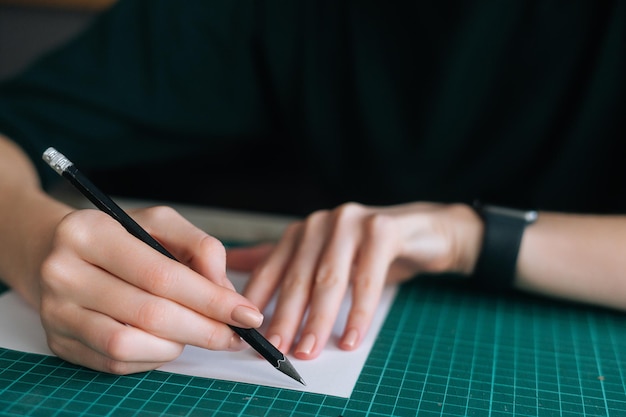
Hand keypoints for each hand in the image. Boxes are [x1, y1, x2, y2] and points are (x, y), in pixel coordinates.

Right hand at [39, 206, 263, 373]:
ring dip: (177, 345)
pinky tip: (168, 340)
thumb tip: (226, 291)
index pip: (162, 275)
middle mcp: (63, 272)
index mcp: (90, 233)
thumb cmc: (119, 237)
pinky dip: (153, 356)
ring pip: (130, 345)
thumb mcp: (160, 223)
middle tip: (235, 335)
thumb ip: (200, 247)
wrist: (55, 252)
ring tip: (197, 331)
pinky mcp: (59, 343)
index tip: (247, 313)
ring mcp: (57, 312)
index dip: (210, 299)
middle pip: (150, 313)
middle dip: (204, 329)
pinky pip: (116, 363)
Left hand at [228, 202, 482, 358]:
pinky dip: (358, 312)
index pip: (270, 270)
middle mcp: (320, 224)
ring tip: (309, 350)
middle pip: (297, 277)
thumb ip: (283, 264)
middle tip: (277, 350)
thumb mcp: (324, 260)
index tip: (249, 336)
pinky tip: (352, 338)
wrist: (422, 234)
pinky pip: (366, 278)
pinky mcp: (381, 230)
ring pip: (329, 279)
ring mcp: (350, 223)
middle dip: (285, 317)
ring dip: (317, 320)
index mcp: (300, 232)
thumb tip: (234, 265)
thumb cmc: (368, 252)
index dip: (257, 304)